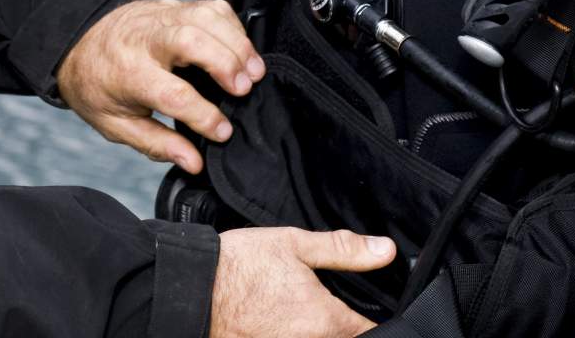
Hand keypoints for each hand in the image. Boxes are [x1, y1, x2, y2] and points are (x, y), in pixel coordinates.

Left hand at [55, 0, 263, 174]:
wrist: (77, 41)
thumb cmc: (98, 85)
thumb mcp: (115, 124)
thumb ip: (156, 144)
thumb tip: (194, 162)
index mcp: (128, 73)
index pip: (172, 93)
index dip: (203, 115)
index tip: (224, 132)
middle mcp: (146, 39)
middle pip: (190, 40)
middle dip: (224, 63)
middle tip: (244, 89)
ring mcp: (161, 16)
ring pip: (206, 17)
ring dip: (236, 43)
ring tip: (254, 72)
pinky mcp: (174, 5)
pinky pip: (211, 7)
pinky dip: (233, 26)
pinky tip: (241, 49)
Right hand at [210, 227, 394, 337]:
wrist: (189, 290)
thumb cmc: (237, 267)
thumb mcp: (294, 245)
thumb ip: (343, 250)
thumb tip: (385, 250)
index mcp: (325, 320)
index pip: (370, 331)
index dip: (372, 319)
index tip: (368, 309)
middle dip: (343, 326)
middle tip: (327, 305)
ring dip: (316, 331)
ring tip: (297, 309)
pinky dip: (292, 333)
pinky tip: (280, 320)